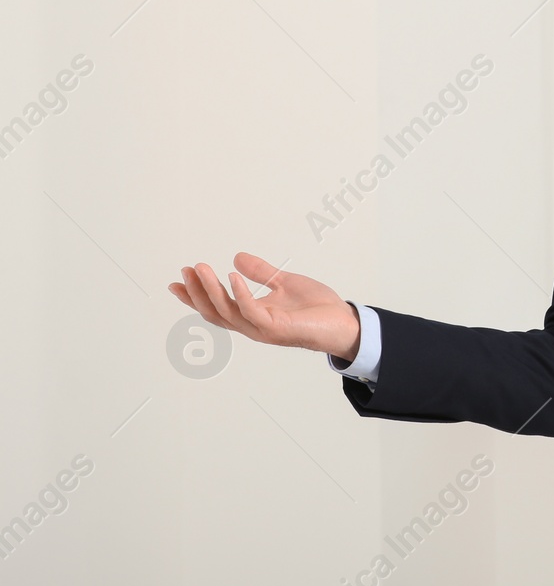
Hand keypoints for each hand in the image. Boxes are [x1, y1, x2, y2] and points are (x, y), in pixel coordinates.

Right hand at [168, 252, 359, 360]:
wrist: (343, 322)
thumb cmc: (317, 308)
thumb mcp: (284, 282)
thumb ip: (261, 272)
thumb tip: (236, 257)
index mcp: (252, 315)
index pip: (216, 307)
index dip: (195, 295)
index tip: (177, 280)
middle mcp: (253, 325)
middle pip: (215, 311)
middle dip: (197, 291)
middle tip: (186, 270)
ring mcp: (263, 329)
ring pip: (228, 311)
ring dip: (212, 289)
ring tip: (201, 268)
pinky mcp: (277, 328)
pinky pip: (252, 311)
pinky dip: (240, 294)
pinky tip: (232, 276)